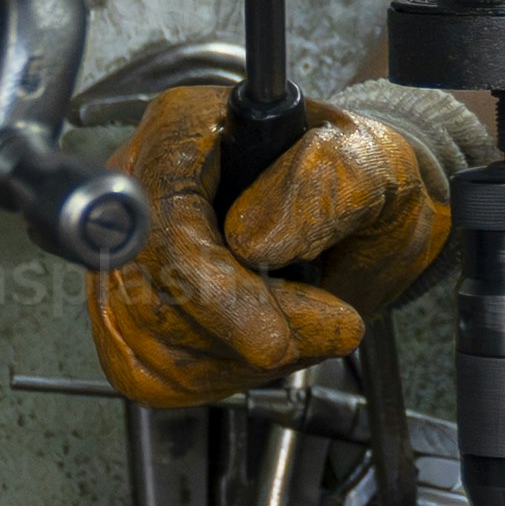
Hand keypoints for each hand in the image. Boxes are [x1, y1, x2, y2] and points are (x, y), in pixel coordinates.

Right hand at [85, 79, 486, 408]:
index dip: (212, 289)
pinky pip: (150, 373)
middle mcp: (143, 186)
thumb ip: (327, 184)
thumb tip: (256, 239)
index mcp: (187, 128)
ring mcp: (131, 252)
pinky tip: (262, 348)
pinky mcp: (136, 313)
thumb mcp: (373, 164)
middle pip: (150, 293)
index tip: (273, 335)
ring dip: (237, 359)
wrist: (366, 217)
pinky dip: (216, 377)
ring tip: (305, 328)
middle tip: (327, 325)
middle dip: (243, 331)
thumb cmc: (361, 178)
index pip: (161, 223)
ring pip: (148, 342)